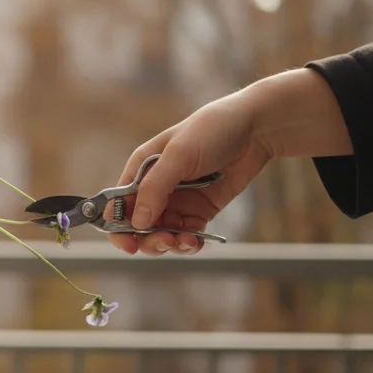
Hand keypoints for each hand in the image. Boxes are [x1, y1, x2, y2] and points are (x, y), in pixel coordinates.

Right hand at [110, 94, 271, 255]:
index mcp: (141, 169)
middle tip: (165, 241)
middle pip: (138, 225)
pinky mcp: (200, 210)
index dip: (118, 226)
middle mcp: (155, 187)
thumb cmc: (211, 130)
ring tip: (185, 242)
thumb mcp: (179, 155)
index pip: (118, 203)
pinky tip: (195, 242)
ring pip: (161, 233)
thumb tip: (138, 221)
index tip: (128, 243)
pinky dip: (188, 243)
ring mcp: (178, 200)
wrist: (255, 129)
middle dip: (147, 238)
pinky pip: (186, 234)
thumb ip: (155, 188)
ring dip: (169, 243)